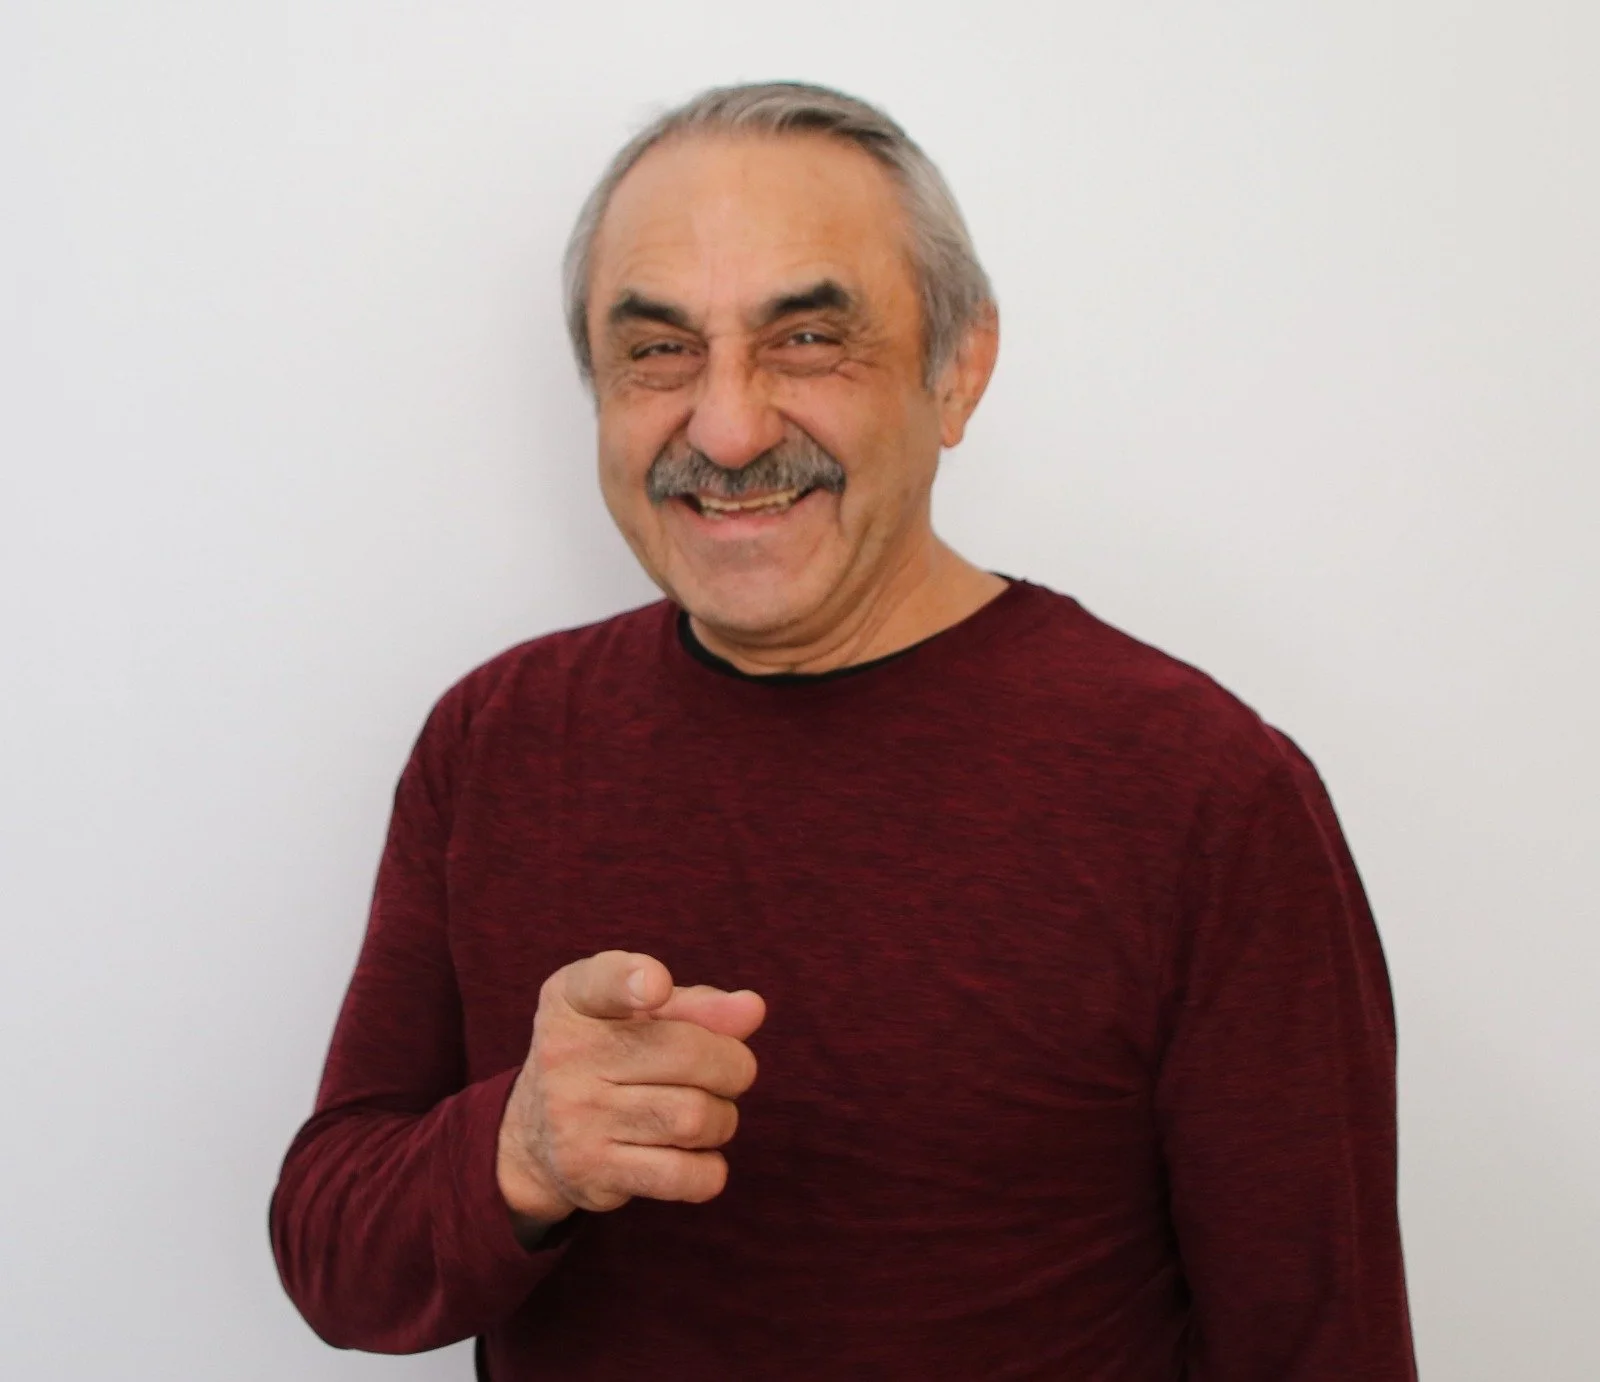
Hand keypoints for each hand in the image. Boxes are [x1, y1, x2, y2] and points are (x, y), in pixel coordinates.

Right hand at [495, 950, 765, 1233]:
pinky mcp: (593, 1173)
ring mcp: (575, 1118)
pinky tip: (696, 1155)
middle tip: (727, 1072)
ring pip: (694, 1118)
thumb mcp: (637, 1015)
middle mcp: (566, 1055)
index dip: (633, 980)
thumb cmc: (608, 1057)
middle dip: (732, 1066)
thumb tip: (752, 1009)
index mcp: (575, 999)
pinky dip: (709, 1170)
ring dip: (722, 1118)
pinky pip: (683, 1176)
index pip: (602, 981)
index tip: (656, 985)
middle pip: (688, 1055)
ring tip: (707, 1112)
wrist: (535, 1139)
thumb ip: (697, 1005)